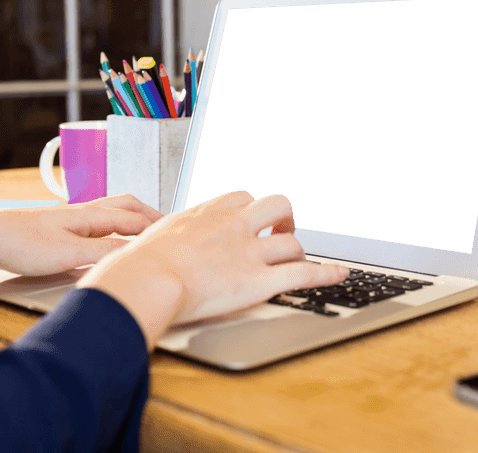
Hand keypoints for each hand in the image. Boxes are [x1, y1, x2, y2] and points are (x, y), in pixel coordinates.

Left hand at [0, 194, 161, 277]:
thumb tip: (135, 252)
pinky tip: (106, 242)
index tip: (177, 233)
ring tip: (144, 231)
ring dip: (130, 219)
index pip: (133, 218)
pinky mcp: (55, 231)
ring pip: (109, 214)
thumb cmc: (18, 243)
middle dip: (148, 214)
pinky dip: (112, 229)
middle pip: (124, 206)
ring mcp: (68, 220)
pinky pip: (95, 225)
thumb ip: (103, 251)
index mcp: (88, 215)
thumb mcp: (67, 254)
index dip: (157, 225)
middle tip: (167, 226)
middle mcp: (81, 213)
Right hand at [79, 190, 348, 348]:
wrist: (147, 280)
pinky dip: (327, 273)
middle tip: (279, 234)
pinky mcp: (259, 280)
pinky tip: (341, 273)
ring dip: (297, 251)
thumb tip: (145, 249)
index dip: (250, 209)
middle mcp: (233, 226)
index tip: (250, 219)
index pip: (240, 197)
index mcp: (206, 214)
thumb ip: (162, 239)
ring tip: (297, 260)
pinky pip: (304, 272)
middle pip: (276, 205)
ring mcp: (249, 251)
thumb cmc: (137, 266)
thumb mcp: (147, 239)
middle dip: (283, 220)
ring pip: (292, 241)